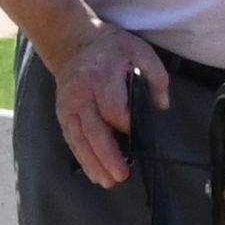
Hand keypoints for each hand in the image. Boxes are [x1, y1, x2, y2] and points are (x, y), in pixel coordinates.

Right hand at [40, 23, 163, 189]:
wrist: (74, 43)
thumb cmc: (113, 48)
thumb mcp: (141, 52)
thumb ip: (155, 77)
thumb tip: (162, 106)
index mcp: (102, 78)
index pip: (113, 108)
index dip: (126, 125)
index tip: (138, 137)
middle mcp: (81, 95)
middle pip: (94, 130)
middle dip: (107, 155)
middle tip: (122, 176)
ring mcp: (69, 106)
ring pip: (79, 139)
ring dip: (92, 162)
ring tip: (107, 181)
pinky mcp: (63, 113)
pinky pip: (71, 138)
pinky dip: (81, 156)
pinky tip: (93, 172)